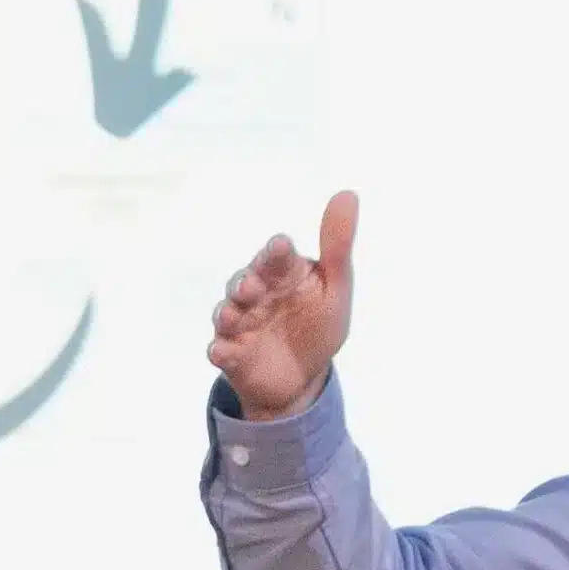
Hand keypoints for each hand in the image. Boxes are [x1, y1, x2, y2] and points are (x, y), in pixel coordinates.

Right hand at [208, 192, 358, 422]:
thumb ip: (338, 246)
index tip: (280, 246)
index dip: (276, 252)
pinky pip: (220, 351)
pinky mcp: (231, 354)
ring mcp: (240, 324)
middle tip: (251, 286)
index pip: (277, 258)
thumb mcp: (335, 287)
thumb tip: (348, 193)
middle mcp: (256, 295)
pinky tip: (222, 352)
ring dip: (228, 313)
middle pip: (244, 282)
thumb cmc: (318, 323)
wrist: (303, 376)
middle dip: (245, 282)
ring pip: (226, 313)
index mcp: (283, 275)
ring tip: (232, 314)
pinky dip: (220, 350)